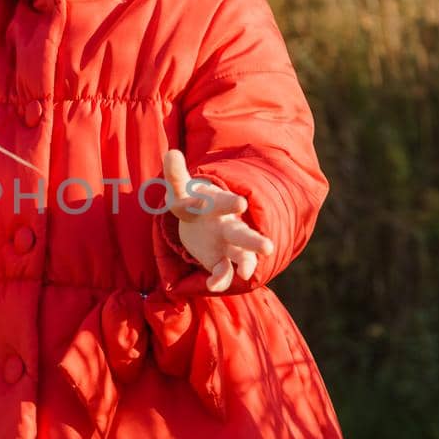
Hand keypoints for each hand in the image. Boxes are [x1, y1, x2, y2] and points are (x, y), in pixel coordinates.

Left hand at [162, 148, 274, 293]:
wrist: (198, 219)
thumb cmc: (192, 201)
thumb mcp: (180, 189)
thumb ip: (175, 175)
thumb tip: (170, 152)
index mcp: (219, 205)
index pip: (225, 203)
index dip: (229, 203)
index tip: (240, 203)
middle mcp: (229, 226)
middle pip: (242, 233)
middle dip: (253, 240)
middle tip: (267, 248)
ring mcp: (228, 245)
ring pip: (242, 255)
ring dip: (248, 263)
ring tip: (248, 273)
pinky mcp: (220, 260)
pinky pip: (224, 271)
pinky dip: (220, 279)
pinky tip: (213, 285)